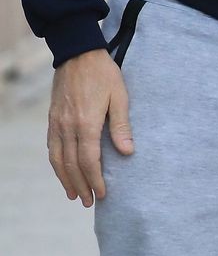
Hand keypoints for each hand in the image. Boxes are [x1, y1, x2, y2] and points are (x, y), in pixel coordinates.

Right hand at [49, 48, 132, 204]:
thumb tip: (128, 152)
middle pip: (72, 164)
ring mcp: (57, 122)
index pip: (89, 160)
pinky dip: (56, 163)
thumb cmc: (104, 73)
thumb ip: (122, 125)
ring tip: (73, 195)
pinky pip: (51, 147)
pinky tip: (62, 171)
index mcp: (86, 122)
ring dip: (65, 179)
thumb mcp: (120, 96)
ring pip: (57, 159)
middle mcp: (68, 126)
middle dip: (80, 185)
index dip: (95, 180)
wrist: (77, 52)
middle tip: (88, 202)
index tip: (103, 194)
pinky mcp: (52, 118)